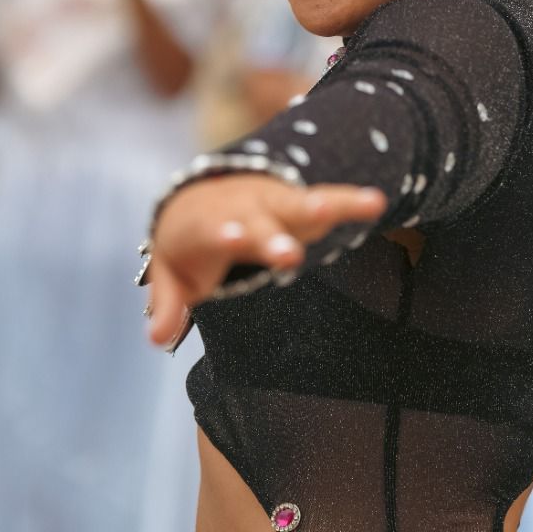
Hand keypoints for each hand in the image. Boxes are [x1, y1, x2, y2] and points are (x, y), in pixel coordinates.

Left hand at [147, 174, 385, 344]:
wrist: (202, 194)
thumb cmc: (189, 242)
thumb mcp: (172, 269)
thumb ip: (168, 301)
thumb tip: (157, 337)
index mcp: (207, 222)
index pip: (215, 228)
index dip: (224, 233)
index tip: (233, 237)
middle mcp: (243, 208)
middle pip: (259, 222)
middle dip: (272, 237)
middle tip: (288, 254)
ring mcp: (273, 203)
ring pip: (296, 204)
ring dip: (319, 210)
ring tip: (340, 212)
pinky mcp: (300, 205)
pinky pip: (328, 201)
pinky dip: (350, 202)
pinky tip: (375, 202)